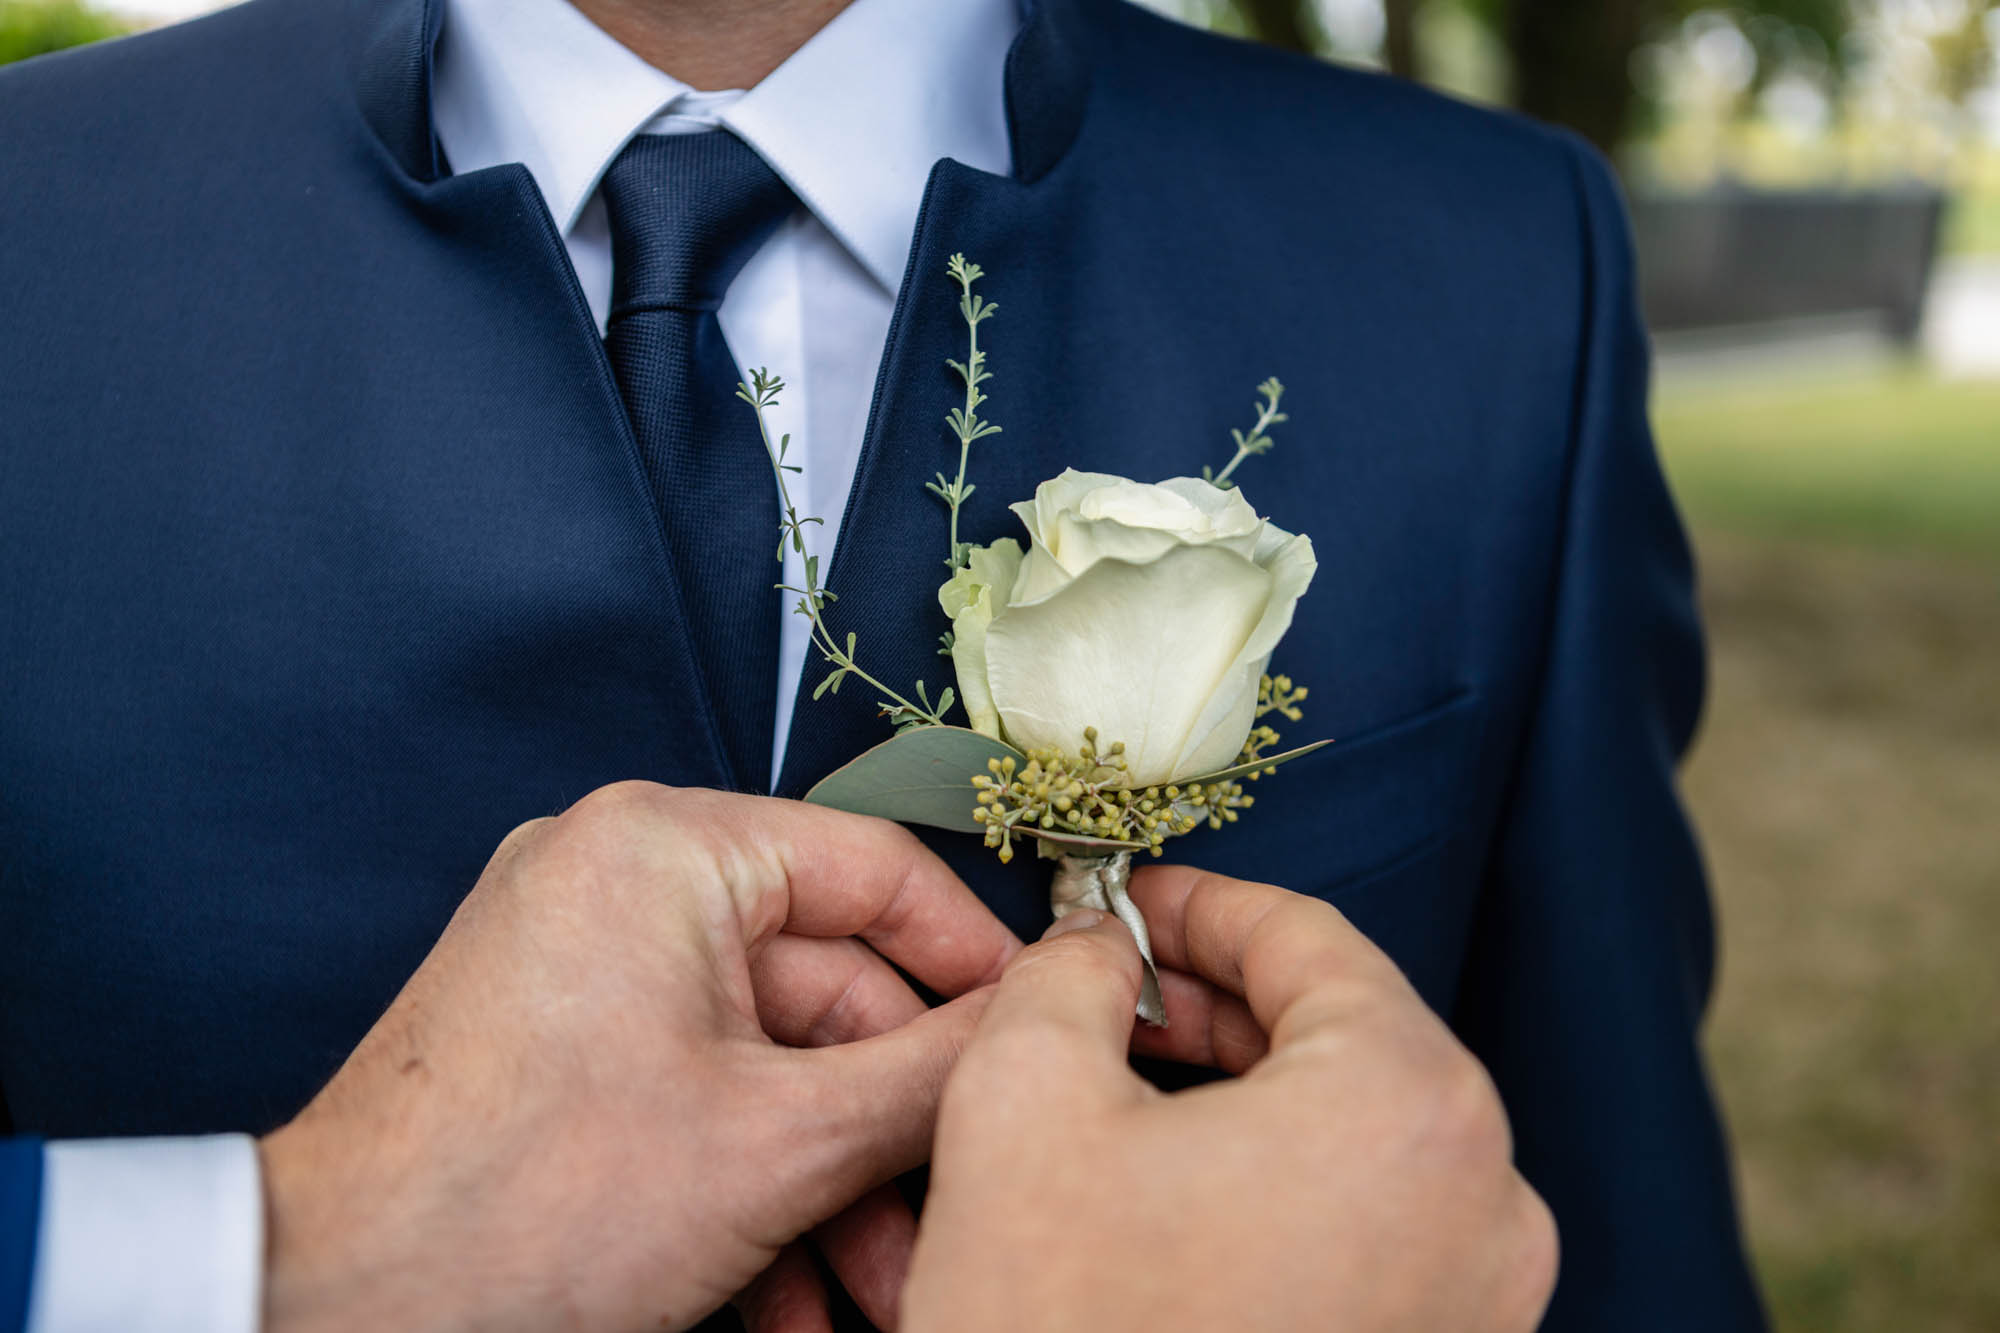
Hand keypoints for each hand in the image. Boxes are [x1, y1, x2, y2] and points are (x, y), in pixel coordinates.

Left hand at [257, 783, 1018, 1332]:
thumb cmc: (527, 1206)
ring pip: (771, 1065)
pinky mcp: (569, 1051)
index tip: (1046, 1041)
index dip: (980, 967)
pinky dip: (756, 1192)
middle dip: (896, 1132)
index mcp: (669, 848)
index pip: (881, 874)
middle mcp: (624, 884)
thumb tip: (1048, 1018)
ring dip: (836, 1187)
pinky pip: (701, 1098)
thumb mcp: (781, 1144)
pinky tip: (796, 1305)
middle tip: (958, 1217)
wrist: (328, 1308)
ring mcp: (590, 969)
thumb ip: (937, 1074)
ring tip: (885, 1295)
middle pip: (830, 992)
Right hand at [902, 866, 1557, 1332]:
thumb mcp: (1023, 1103)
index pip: (1310, 938)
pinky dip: (1288, 1182)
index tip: (1136, 904)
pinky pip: (1377, 1224)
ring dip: (1253, 1090)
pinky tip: (1186, 1193)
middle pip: (1349, 1032)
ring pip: (1363, 1131)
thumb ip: (1065, 976)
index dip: (1202, 905)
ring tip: (1139, 1090)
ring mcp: (1484, 1298)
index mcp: (1405, 1104)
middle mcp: (1487, 1199)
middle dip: (1223, 1000)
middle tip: (1120, 992)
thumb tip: (1095, 946)